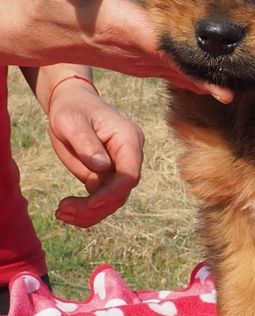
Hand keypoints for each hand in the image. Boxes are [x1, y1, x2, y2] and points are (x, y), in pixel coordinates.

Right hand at [8, 0, 231, 103]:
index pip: (155, 42)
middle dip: (202, 78)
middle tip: (233, 92)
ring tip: (232, 93)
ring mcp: (136, 61)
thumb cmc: (50, 0)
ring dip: (202, 84)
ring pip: (174, 74)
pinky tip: (214, 87)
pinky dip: (192, 81)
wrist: (35, 33)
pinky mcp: (139, 64)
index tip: (207, 64)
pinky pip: (170, 75)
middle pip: (173, 65)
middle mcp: (131, 50)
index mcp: (119, 27)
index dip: (179, 52)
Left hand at [46, 78, 144, 227]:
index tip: (88, 204)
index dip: (112, 194)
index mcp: (128, 139)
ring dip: (89, 212)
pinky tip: (65, 209)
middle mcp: (131, 154)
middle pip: (122, 191)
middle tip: (63, 212)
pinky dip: (86, 208)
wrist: (71, 103)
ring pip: (113, 199)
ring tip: (61, 212)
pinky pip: (103, 197)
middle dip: (96, 208)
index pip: (129, 174)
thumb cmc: (71, 108)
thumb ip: (87, 143)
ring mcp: (121, 166)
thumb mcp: (71, 122)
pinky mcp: (109, 174)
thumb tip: (102, 167)